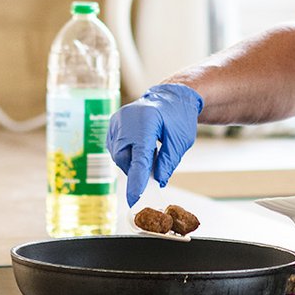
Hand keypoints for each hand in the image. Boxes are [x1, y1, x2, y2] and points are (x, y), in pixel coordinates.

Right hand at [106, 83, 203, 205]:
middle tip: (154, 172)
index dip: (137, 181)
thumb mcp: (181, 140)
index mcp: (145, 123)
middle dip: (137, 170)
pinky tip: (142, 148)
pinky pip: (116, 147)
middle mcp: (126, 120)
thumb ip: (168, 162)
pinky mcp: (113, 124)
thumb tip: (158, 181)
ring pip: (119, 154)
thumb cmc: (178, 116)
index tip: (135, 199)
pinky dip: (128, 153)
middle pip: (125, 158)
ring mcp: (117, 121)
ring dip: (133, 161)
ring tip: (152, 152)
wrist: (171, 96)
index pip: (139, 159)